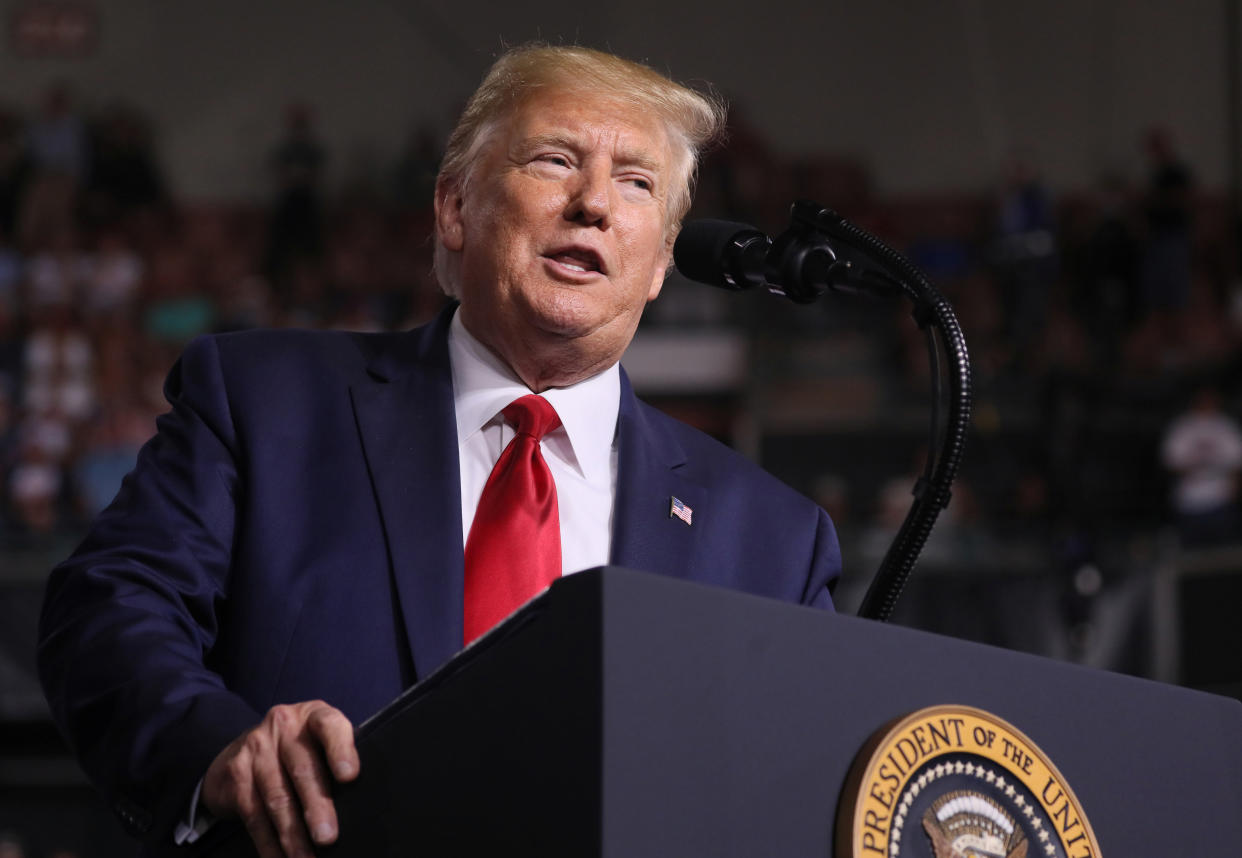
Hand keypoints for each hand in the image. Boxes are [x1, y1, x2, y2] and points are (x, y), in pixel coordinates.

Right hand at [202, 700, 358, 857]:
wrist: (241, 749)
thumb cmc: (299, 749)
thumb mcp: (319, 741)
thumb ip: (337, 758)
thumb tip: (365, 801)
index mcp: (313, 715)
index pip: (330, 725)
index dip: (341, 749)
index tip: (349, 776)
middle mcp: (283, 726)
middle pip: (302, 769)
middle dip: (317, 806)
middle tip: (328, 837)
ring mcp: (256, 749)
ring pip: (278, 797)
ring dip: (293, 834)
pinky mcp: (236, 775)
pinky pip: (254, 815)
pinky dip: (269, 843)